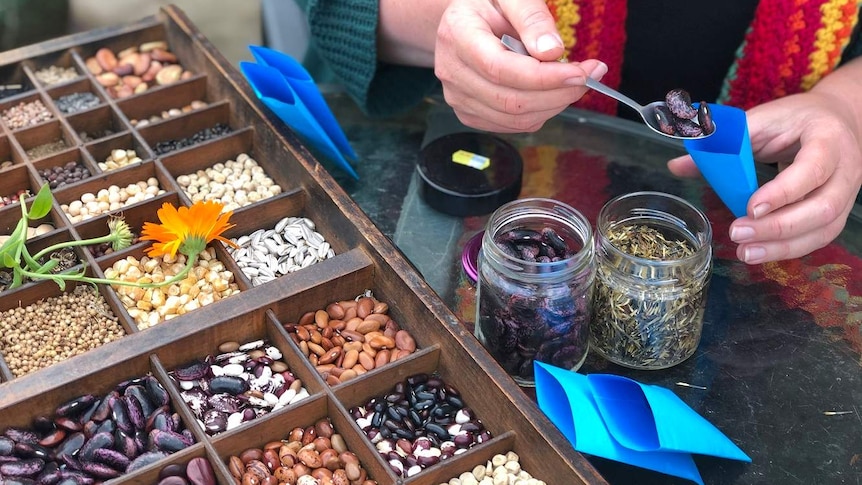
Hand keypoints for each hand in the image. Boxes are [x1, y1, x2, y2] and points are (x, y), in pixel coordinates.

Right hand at [434, 0, 606, 132]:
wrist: (465, 20)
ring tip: (574, 82)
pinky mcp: (468, 113)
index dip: (544, 77)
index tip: (580, 72)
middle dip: (558, 93)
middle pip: (510, 100)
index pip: (500, 69)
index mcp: (458, 35)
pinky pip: (512, 125)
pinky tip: (552, 92)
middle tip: (590, 75)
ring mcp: (457, 97)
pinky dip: (540, 112)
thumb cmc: (489, 3)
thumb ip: (531, 17)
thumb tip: (551, 52)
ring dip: (554, 105)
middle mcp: (452, 71)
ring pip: (515, 118)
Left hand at [668, 92, 861, 263]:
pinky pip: (818, 237)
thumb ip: (722, 142)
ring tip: (745, 253)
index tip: (750, 207)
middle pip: (822, 207)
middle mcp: (846, 169)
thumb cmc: (796, 120)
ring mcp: (846, 194)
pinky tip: (760, 253)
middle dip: (779, 226)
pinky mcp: (838, 212)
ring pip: (823, 229)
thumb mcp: (760, 120)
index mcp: (828, 138)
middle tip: (738, 233)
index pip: (813, 168)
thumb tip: (677, 165)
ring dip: (783, 246)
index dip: (783, 191)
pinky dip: (789, 249)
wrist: (837, 120)